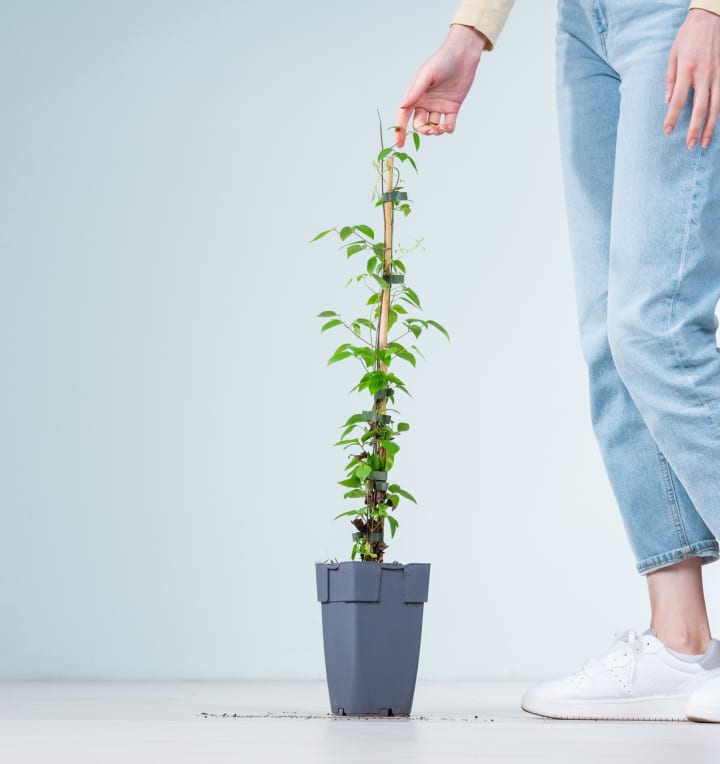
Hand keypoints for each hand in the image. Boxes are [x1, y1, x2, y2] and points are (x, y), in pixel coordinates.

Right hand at [394, 24, 486, 147]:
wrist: (463, 54)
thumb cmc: (442, 60)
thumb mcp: (427, 75)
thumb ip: (415, 91)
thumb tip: (403, 106)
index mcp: (415, 95)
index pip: (404, 116)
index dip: (400, 130)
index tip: (399, 144)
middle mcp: (425, 102)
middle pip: (419, 124)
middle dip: (423, 131)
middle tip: (431, 130)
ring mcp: (439, 106)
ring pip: (433, 126)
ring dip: (436, 131)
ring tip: (441, 127)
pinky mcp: (452, 107)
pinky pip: (448, 124)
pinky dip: (448, 128)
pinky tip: (448, 126)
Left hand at [664, 8, 719, 148]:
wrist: (711, 17)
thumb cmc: (688, 36)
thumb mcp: (672, 55)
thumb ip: (670, 79)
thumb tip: (667, 101)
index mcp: (687, 70)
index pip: (678, 101)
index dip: (672, 118)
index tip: (667, 132)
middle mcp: (704, 75)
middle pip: (700, 108)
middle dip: (695, 129)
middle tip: (690, 146)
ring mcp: (718, 74)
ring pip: (716, 106)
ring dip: (711, 126)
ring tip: (705, 142)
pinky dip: (719, 113)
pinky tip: (715, 125)